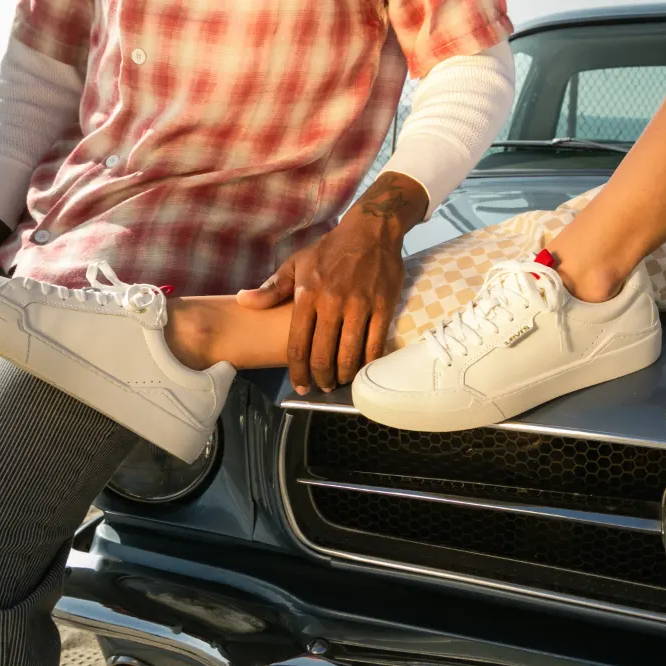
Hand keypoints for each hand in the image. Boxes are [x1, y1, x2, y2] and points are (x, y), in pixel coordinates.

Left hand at [237, 172, 427, 392]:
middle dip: (320, 379)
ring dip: (343, 376)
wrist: (371, 230)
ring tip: (340, 382)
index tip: (300, 385)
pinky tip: (362, 369)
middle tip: (321, 386)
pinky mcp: (383, 307)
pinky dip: (368, 363)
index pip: (297, 344)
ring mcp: (359, 306)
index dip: (298, 371)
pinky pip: (375, 344)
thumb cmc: (330, 249)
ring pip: (349, 354)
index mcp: (307, 295)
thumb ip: (271, 288)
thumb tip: (242, 301)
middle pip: (323, 355)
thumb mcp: (297, 263)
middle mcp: (332, 303)